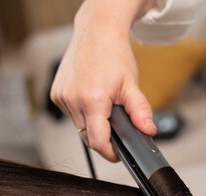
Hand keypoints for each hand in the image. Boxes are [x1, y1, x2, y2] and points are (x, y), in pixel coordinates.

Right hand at [50, 0, 156, 161]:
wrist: (97, 31)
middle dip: (104, 137)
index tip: (118, 153)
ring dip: (93, 124)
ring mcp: (62, 97)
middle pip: (88, 137)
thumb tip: (149, 130)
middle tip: (116, 123)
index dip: (110, 152)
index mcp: (92, 100)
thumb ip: (140, 111)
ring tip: (104, 105)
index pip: (98, 142)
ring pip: (79, 127)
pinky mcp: (56, 94)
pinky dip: (82, 113)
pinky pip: (71, 115)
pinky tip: (91, 98)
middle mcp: (73, 100)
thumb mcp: (132, 85)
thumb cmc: (114, 55)